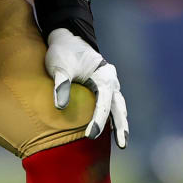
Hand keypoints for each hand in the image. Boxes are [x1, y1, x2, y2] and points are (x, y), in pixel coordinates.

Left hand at [44, 28, 128, 148]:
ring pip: (118, 106)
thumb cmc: (63, 51)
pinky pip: (110, 104)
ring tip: (121, 142)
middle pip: (119, 107)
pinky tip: (110, 130)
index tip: (91, 135)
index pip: (104, 102)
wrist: (65, 37)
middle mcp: (110, 80)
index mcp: (104, 75)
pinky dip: (112, 117)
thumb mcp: (60, 66)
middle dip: (121, 126)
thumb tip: (60, 106)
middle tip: (122, 145)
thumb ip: (61, 84)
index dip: (98, 120)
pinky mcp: (102, 86)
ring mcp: (108, 83)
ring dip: (120, 123)